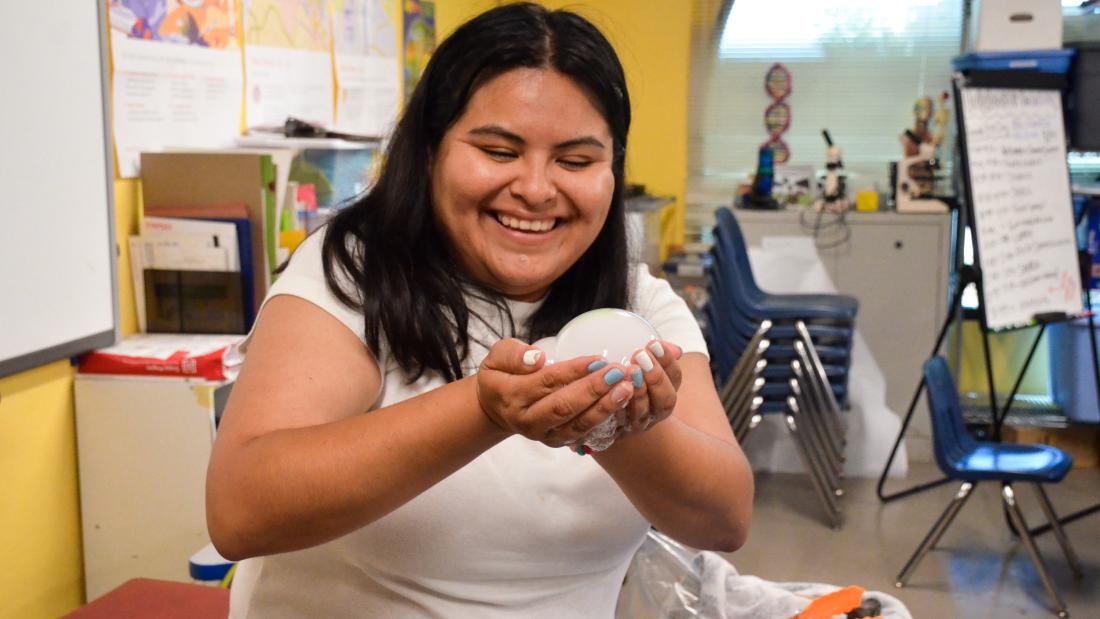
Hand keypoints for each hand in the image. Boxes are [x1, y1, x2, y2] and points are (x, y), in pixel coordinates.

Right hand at [476, 338, 634, 447]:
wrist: (497, 408)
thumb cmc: (501, 375)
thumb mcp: (496, 357)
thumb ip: (513, 354)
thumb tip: (539, 358)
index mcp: (511, 396)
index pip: (547, 382)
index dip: (574, 371)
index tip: (599, 360)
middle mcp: (527, 420)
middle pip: (565, 407)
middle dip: (595, 390)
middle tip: (619, 373)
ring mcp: (543, 435)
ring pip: (577, 425)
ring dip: (605, 408)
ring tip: (628, 389)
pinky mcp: (557, 442)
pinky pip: (583, 434)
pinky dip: (604, 421)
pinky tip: (622, 405)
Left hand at [617, 340, 682, 438]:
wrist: (611, 418)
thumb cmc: (631, 384)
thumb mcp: (644, 368)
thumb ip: (658, 357)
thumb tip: (676, 349)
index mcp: (666, 393)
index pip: (675, 378)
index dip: (667, 362)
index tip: (654, 344)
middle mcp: (655, 412)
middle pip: (665, 399)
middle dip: (655, 376)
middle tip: (640, 355)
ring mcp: (636, 423)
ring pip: (642, 411)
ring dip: (638, 391)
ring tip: (628, 371)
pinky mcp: (616, 431)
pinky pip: (617, 422)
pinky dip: (615, 408)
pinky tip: (610, 392)